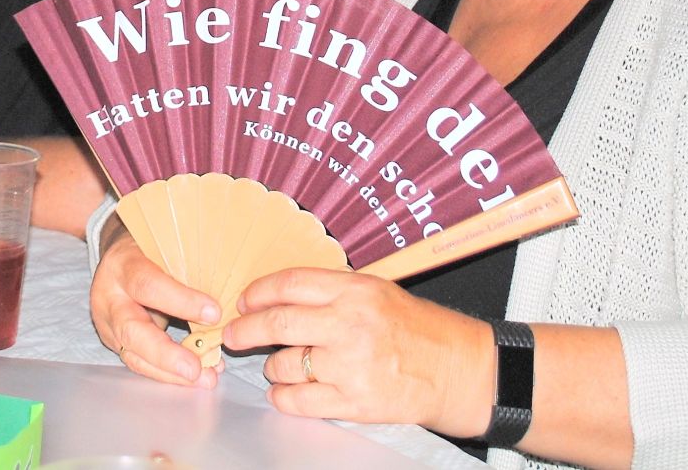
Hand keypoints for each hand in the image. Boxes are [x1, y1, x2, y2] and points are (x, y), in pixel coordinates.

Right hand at [90, 228, 220, 388]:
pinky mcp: (116, 342)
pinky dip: (168, 372)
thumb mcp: (164, 245)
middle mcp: (109, 298)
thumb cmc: (149, 247)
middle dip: (166, 355)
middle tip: (196, 369)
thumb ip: (187, 267)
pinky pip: (141, 361)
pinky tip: (194, 376)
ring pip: (134, 355)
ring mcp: (109, 324)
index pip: (147, 285)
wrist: (117, 255)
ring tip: (203, 378)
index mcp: (122, 265)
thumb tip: (228, 297)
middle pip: (132, 331)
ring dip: (170, 372)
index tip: (214, 314)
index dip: (180, 301)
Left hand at [222, 267, 492, 434]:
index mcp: (354, 291)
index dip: (258, 292)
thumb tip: (276, 295)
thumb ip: (330, 291)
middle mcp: (350, 325)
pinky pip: (298, 401)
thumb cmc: (413, 327)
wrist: (455, 370)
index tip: (243, 301)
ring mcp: (351, 366)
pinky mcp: (354, 403)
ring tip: (277, 365)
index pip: (289, 284)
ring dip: (271, 367)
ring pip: (283, 366)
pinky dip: (282, 396)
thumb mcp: (376, 291)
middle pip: (277, 324)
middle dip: (244, 330)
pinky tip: (284, 391)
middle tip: (232, 334)